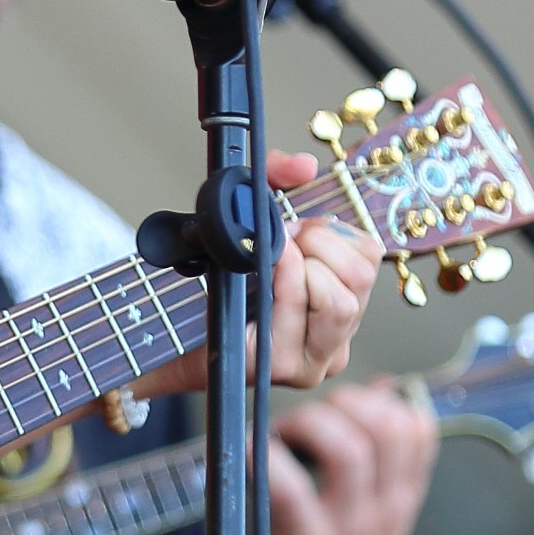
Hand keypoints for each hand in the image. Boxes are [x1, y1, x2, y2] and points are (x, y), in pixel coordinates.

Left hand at [137, 151, 381, 398]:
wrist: (164, 333)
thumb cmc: (216, 279)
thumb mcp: (246, 219)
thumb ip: (272, 179)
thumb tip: (303, 164)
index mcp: (339, 302)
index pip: (369, 256)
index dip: (331, 231)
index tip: (295, 228)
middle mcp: (334, 337)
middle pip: (360, 278)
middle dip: (317, 246)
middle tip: (280, 243)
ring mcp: (313, 361)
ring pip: (338, 303)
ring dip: (299, 269)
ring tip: (267, 263)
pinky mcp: (282, 370)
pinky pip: (298, 318)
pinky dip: (282, 286)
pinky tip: (259, 279)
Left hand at [267, 378, 436, 534]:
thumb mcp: (367, 521)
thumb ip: (373, 463)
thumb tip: (385, 391)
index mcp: (397, 502)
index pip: (416, 428)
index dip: (374, 399)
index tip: (334, 407)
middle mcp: (381, 514)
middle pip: (385, 428)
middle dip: (336, 403)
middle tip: (299, 421)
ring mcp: (345, 533)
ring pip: (348, 449)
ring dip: (303, 424)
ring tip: (275, 439)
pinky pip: (288, 488)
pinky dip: (261, 459)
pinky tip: (241, 455)